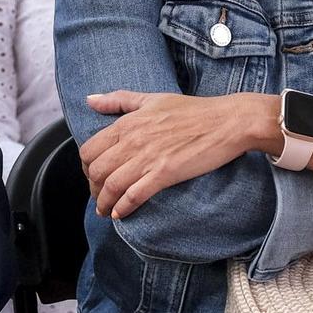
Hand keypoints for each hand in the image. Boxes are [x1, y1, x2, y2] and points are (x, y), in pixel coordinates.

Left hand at [80, 91, 269, 219]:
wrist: (226, 122)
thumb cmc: (193, 110)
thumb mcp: (151, 98)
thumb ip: (118, 100)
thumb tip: (90, 100)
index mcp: (127, 123)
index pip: (89, 149)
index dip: (86, 167)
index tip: (92, 175)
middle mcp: (132, 141)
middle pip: (96, 171)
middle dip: (92, 188)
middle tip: (98, 196)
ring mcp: (148, 158)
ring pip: (111, 186)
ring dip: (103, 202)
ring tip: (106, 209)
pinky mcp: (164, 174)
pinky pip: (134, 195)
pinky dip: (122, 208)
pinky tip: (120, 214)